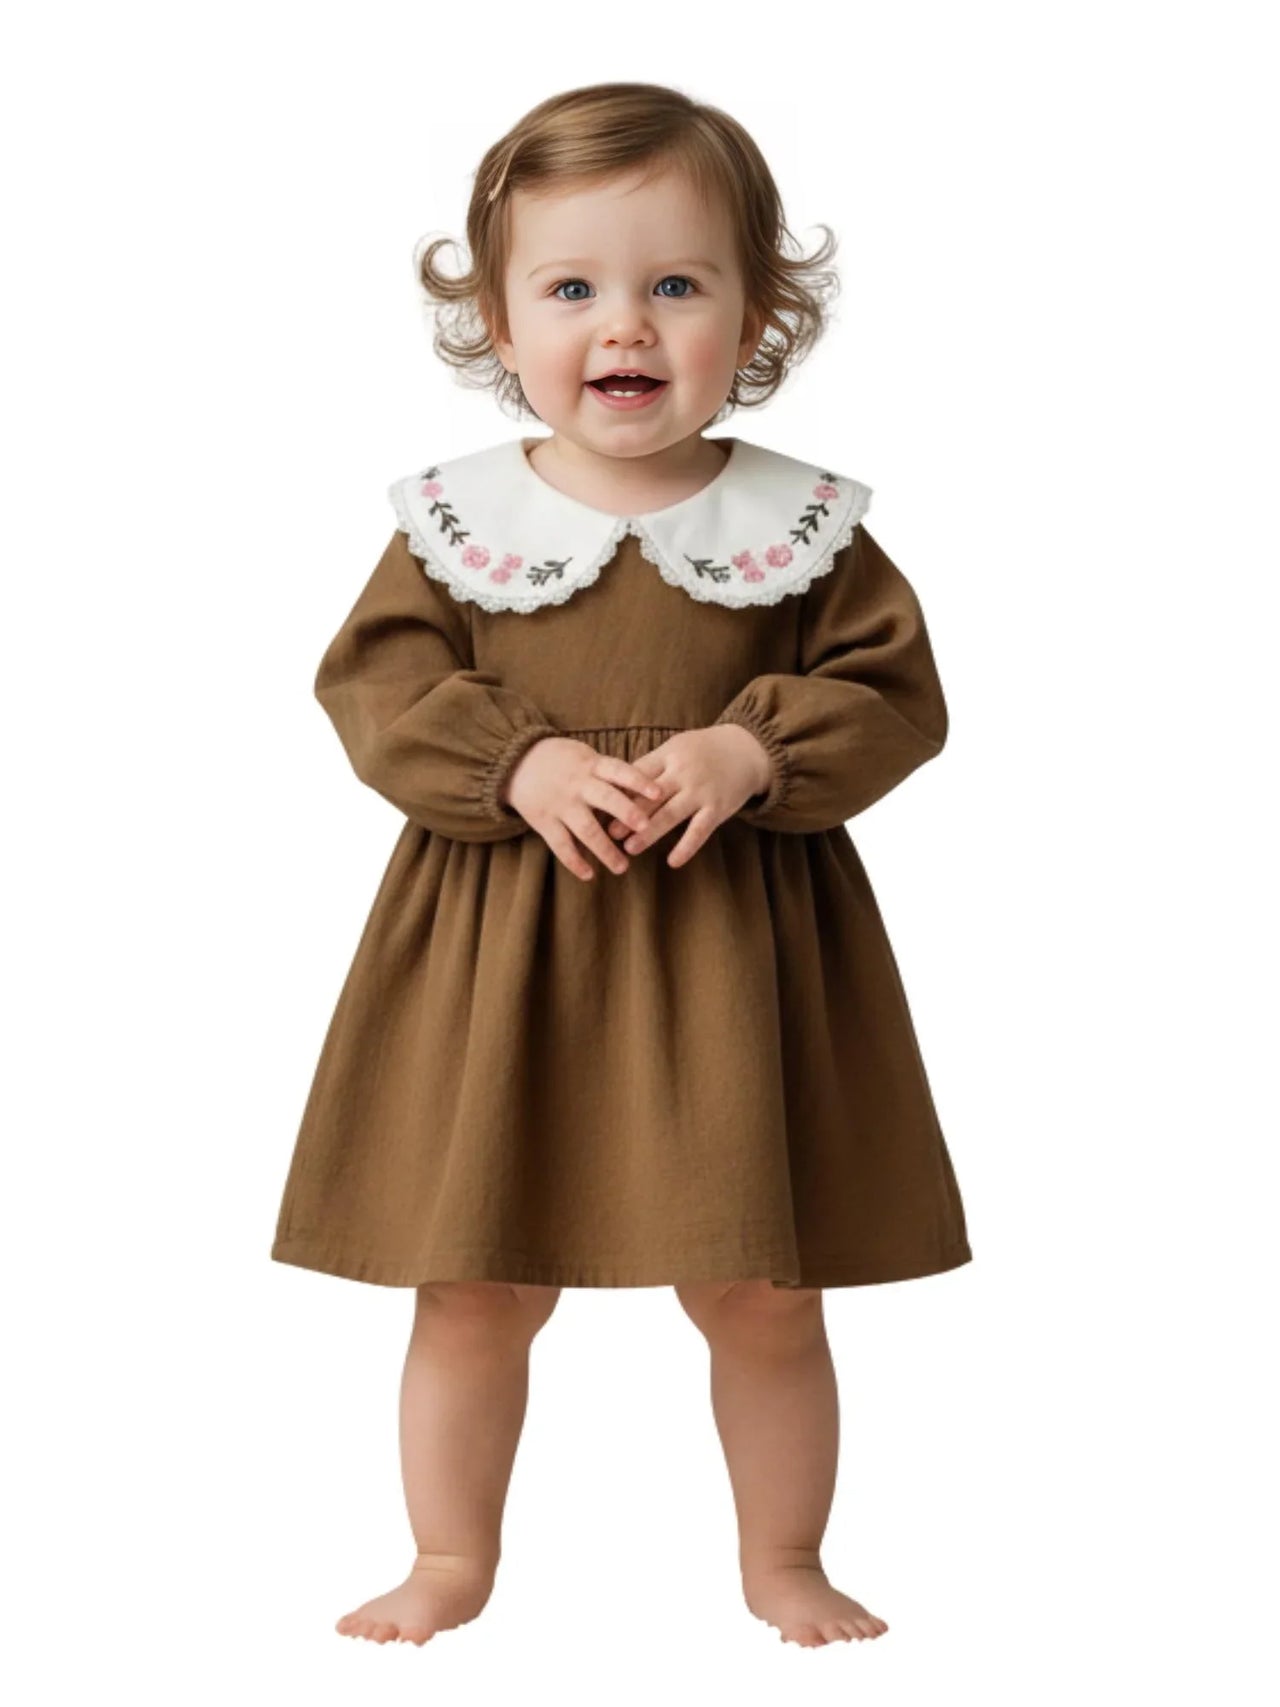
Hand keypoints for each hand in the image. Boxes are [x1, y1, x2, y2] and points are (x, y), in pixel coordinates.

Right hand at [501, 736, 666, 882]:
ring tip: (622, 867)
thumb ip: (609, 772)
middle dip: (627, 813)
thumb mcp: (585, 756)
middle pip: (606, 799)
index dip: (639, 781)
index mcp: (592, 765)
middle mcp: (578, 785)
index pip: (620, 771)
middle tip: (646, 828)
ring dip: (605, 849)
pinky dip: (574, 861)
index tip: (659, 793)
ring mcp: (561, 804)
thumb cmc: (561, 760)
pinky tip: (589, 875)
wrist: (516, 762)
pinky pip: (561, 844)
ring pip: (586, 829)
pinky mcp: (544, 821)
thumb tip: (643, 789)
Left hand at [602, 723, 771, 868]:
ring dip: (649, 833)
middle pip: (650, 796)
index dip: (618, 792)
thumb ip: (651, 767)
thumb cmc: (703, 751)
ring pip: (671, 814)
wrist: (747, 750)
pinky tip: (673, 862)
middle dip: (628, 815)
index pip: (638, 775)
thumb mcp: (676, 749)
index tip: (600, 807)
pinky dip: (687, 847)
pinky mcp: (718, 808)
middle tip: (608, 833)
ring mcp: (701, 791)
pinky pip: (700, 830)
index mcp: (668, 755)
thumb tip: (616, 788)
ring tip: (629, 849)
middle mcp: (683, 772)